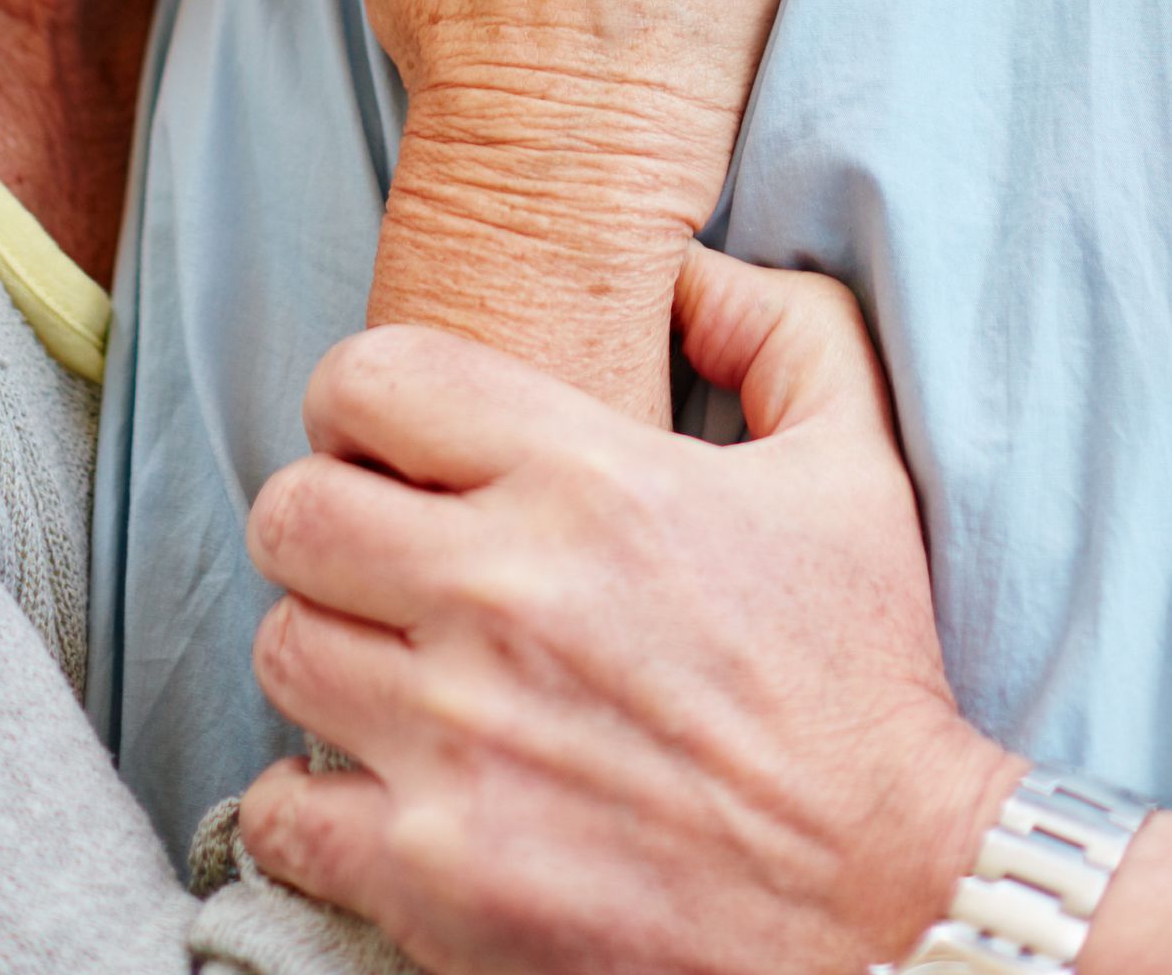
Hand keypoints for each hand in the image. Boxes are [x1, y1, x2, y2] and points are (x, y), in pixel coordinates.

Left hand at [242, 250, 1014, 974]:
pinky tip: (380, 788)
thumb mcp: (856, 462)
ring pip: (283, 649)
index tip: (392, 448)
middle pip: (294, 512)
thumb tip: (688, 267)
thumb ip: (778, 326)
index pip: (370, 378)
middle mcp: (508, 595)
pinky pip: (283, 811)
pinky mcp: (440, 875)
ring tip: (392, 672)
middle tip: (377, 560)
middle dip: (325, 522)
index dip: (361, 402)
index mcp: (591, 480)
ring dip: (328, 654)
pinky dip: (310, 803)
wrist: (888, 902)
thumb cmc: (863, 679)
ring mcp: (462, 741)